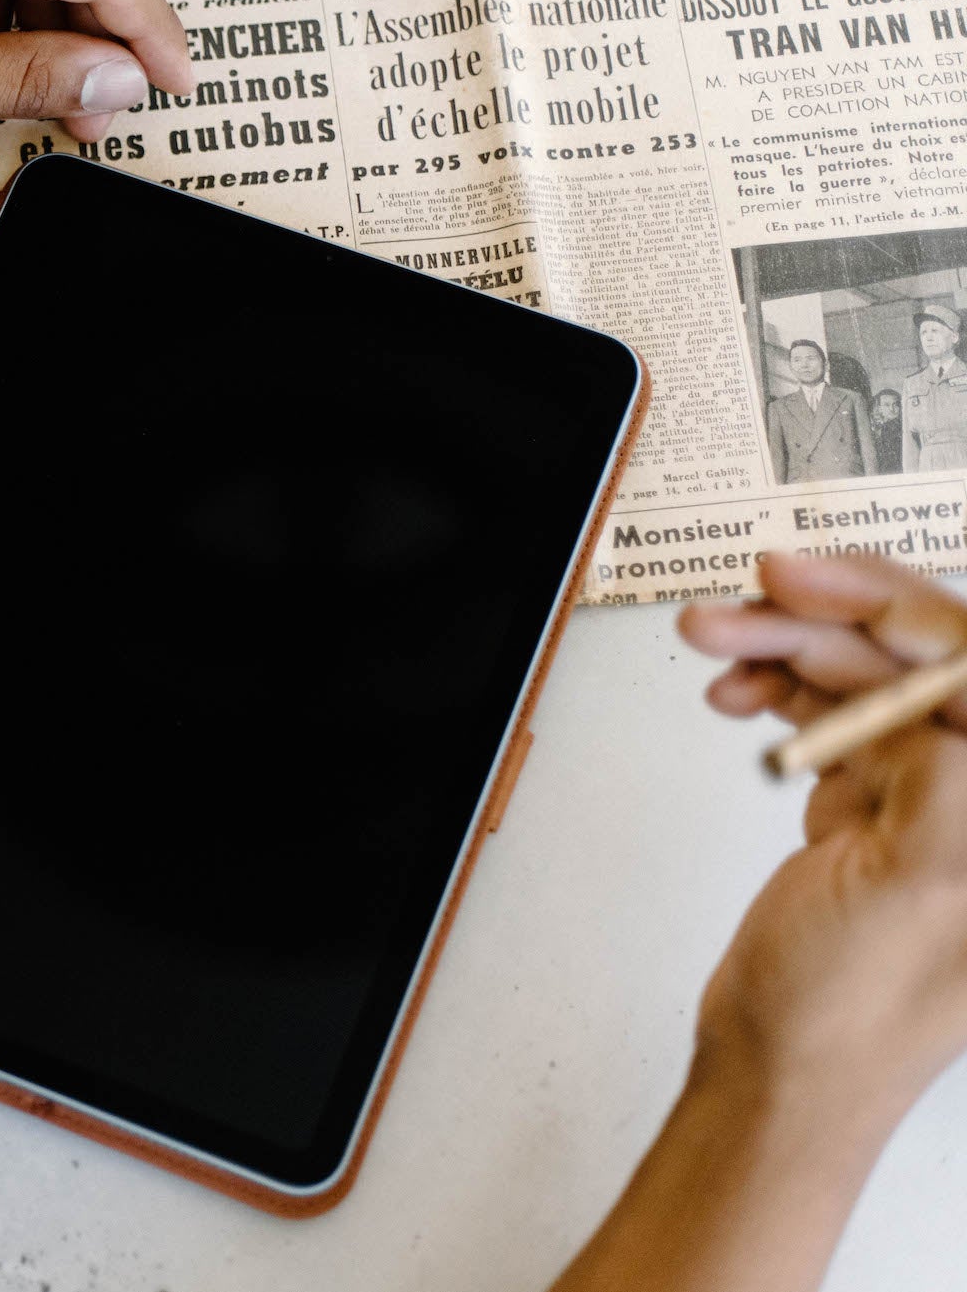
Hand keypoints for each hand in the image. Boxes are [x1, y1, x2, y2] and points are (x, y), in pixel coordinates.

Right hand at [678, 553, 966, 1112]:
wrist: (779, 1072)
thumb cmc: (856, 1012)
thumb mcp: (921, 884)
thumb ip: (944, 774)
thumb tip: (943, 680)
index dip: (900, 609)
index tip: (816, 584)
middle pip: (919, 657)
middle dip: (829, 614)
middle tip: (756, 589)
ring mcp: (926, 792)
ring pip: (861, 674)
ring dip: (783, 643)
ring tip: (713, 635)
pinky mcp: (868, 799)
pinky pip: (824, 709)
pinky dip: (773, 687)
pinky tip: (734, 688)